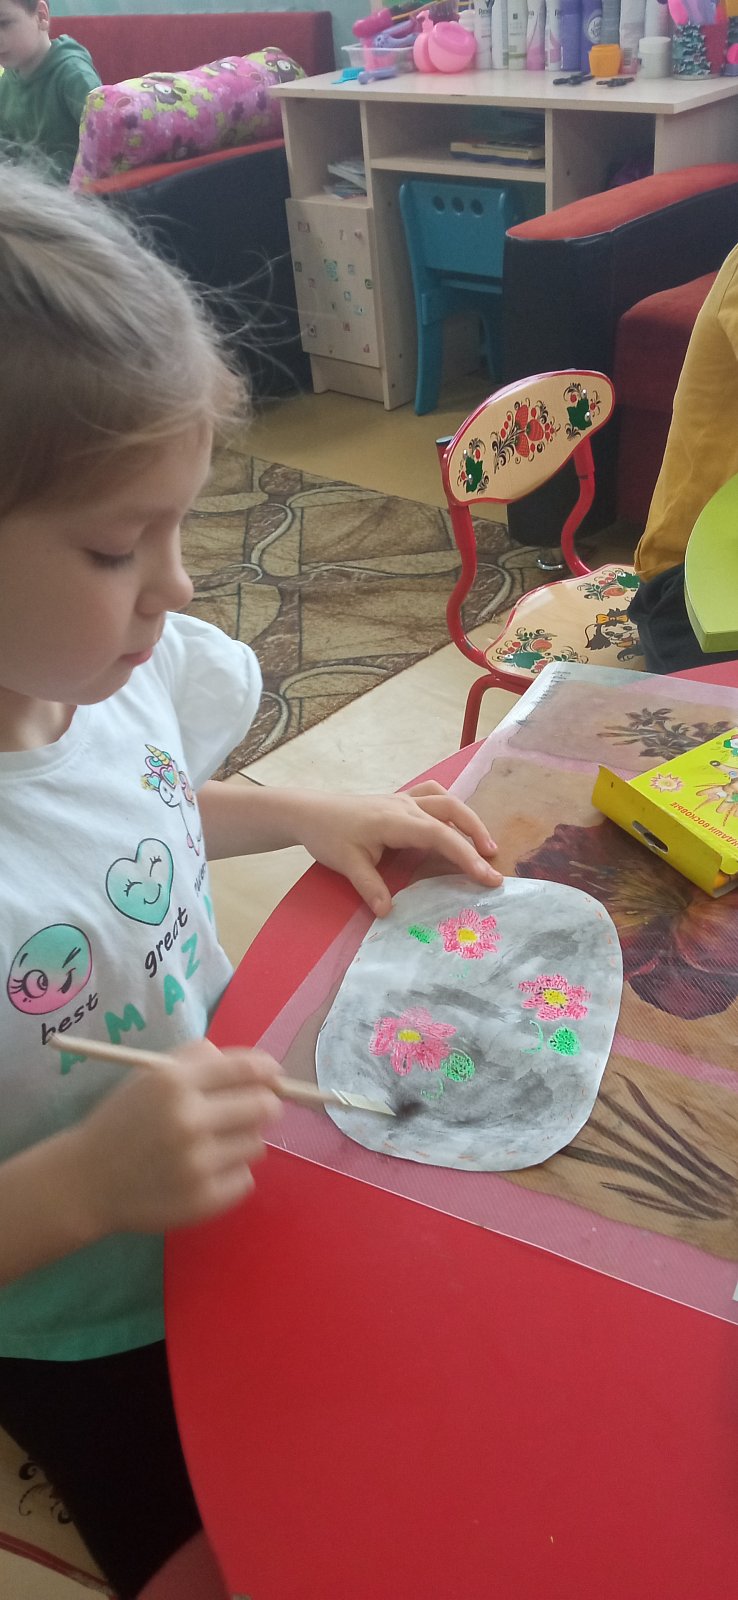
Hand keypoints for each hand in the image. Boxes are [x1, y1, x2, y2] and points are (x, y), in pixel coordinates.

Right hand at [72, 1041, 282, 1234]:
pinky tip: (203, 1172)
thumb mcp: (150, 1076)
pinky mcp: (203, 1201)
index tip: (273, 1076)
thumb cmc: (124, 1121)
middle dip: (264, 1106)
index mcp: (174, 1083)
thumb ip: (199, 1059)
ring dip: (243, 1142)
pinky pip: (246, 1180)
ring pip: (257, 1145)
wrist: (87, 1180)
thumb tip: (257, 1067)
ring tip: (212, 1145)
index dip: (268, 1070)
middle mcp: (189, 1121)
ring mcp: (197, 1164)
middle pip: (264, 1107)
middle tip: (250, 1111)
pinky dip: (231, 1174)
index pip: (246, 1069)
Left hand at [292, 781, 501, 914]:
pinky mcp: (400, 799)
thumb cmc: (328, 835)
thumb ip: (369, 887)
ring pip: (447, 801)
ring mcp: (404, 799)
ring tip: (485, 845)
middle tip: (494, 865)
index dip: (466, 856)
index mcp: (395, 821)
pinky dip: (450, 807)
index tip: (487, 877)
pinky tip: (455, 822)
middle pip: (452, 812)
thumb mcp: (346, 864)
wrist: (309, 811)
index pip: (440, 836)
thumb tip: (388, 912)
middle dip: (477, 836)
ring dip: (469, 820)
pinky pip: (434, 795)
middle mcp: (405, 805)